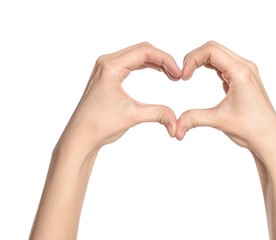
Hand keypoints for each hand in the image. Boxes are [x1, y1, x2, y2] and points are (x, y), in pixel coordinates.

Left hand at [58, 42, 181, 151]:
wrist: (80, 137)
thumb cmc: (98, 124)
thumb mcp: (132, 116)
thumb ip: (158, 114)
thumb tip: (176, 121)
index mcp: (110, 66)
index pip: (145, 51)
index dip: (166, 60)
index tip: (179, 74)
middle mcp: (107, 63)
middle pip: (142, 50)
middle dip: (162, 60)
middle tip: (177, 75)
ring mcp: (106, 69)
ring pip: (137, 57)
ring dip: (155, 63)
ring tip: (171, 75)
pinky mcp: (107, 77)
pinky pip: (131, 65)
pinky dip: (146, 67)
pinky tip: (158, 73)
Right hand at [176, 41, 275, 156]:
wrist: (269, 139)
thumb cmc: (251, 129)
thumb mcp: (219, 121)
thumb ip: (194, 119)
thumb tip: (175, 127)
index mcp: (241, 73)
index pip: (210, 50)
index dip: (192, 59)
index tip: (183, 77)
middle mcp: (245, 67)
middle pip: (213, 48)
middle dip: (194, 58)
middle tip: (183, 75)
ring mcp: (246, 72)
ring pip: (218, 54)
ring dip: (201, 61)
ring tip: (189, 75)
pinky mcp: (244, 78)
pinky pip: (224, 63)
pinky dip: (210, 66)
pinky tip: (201, 76)